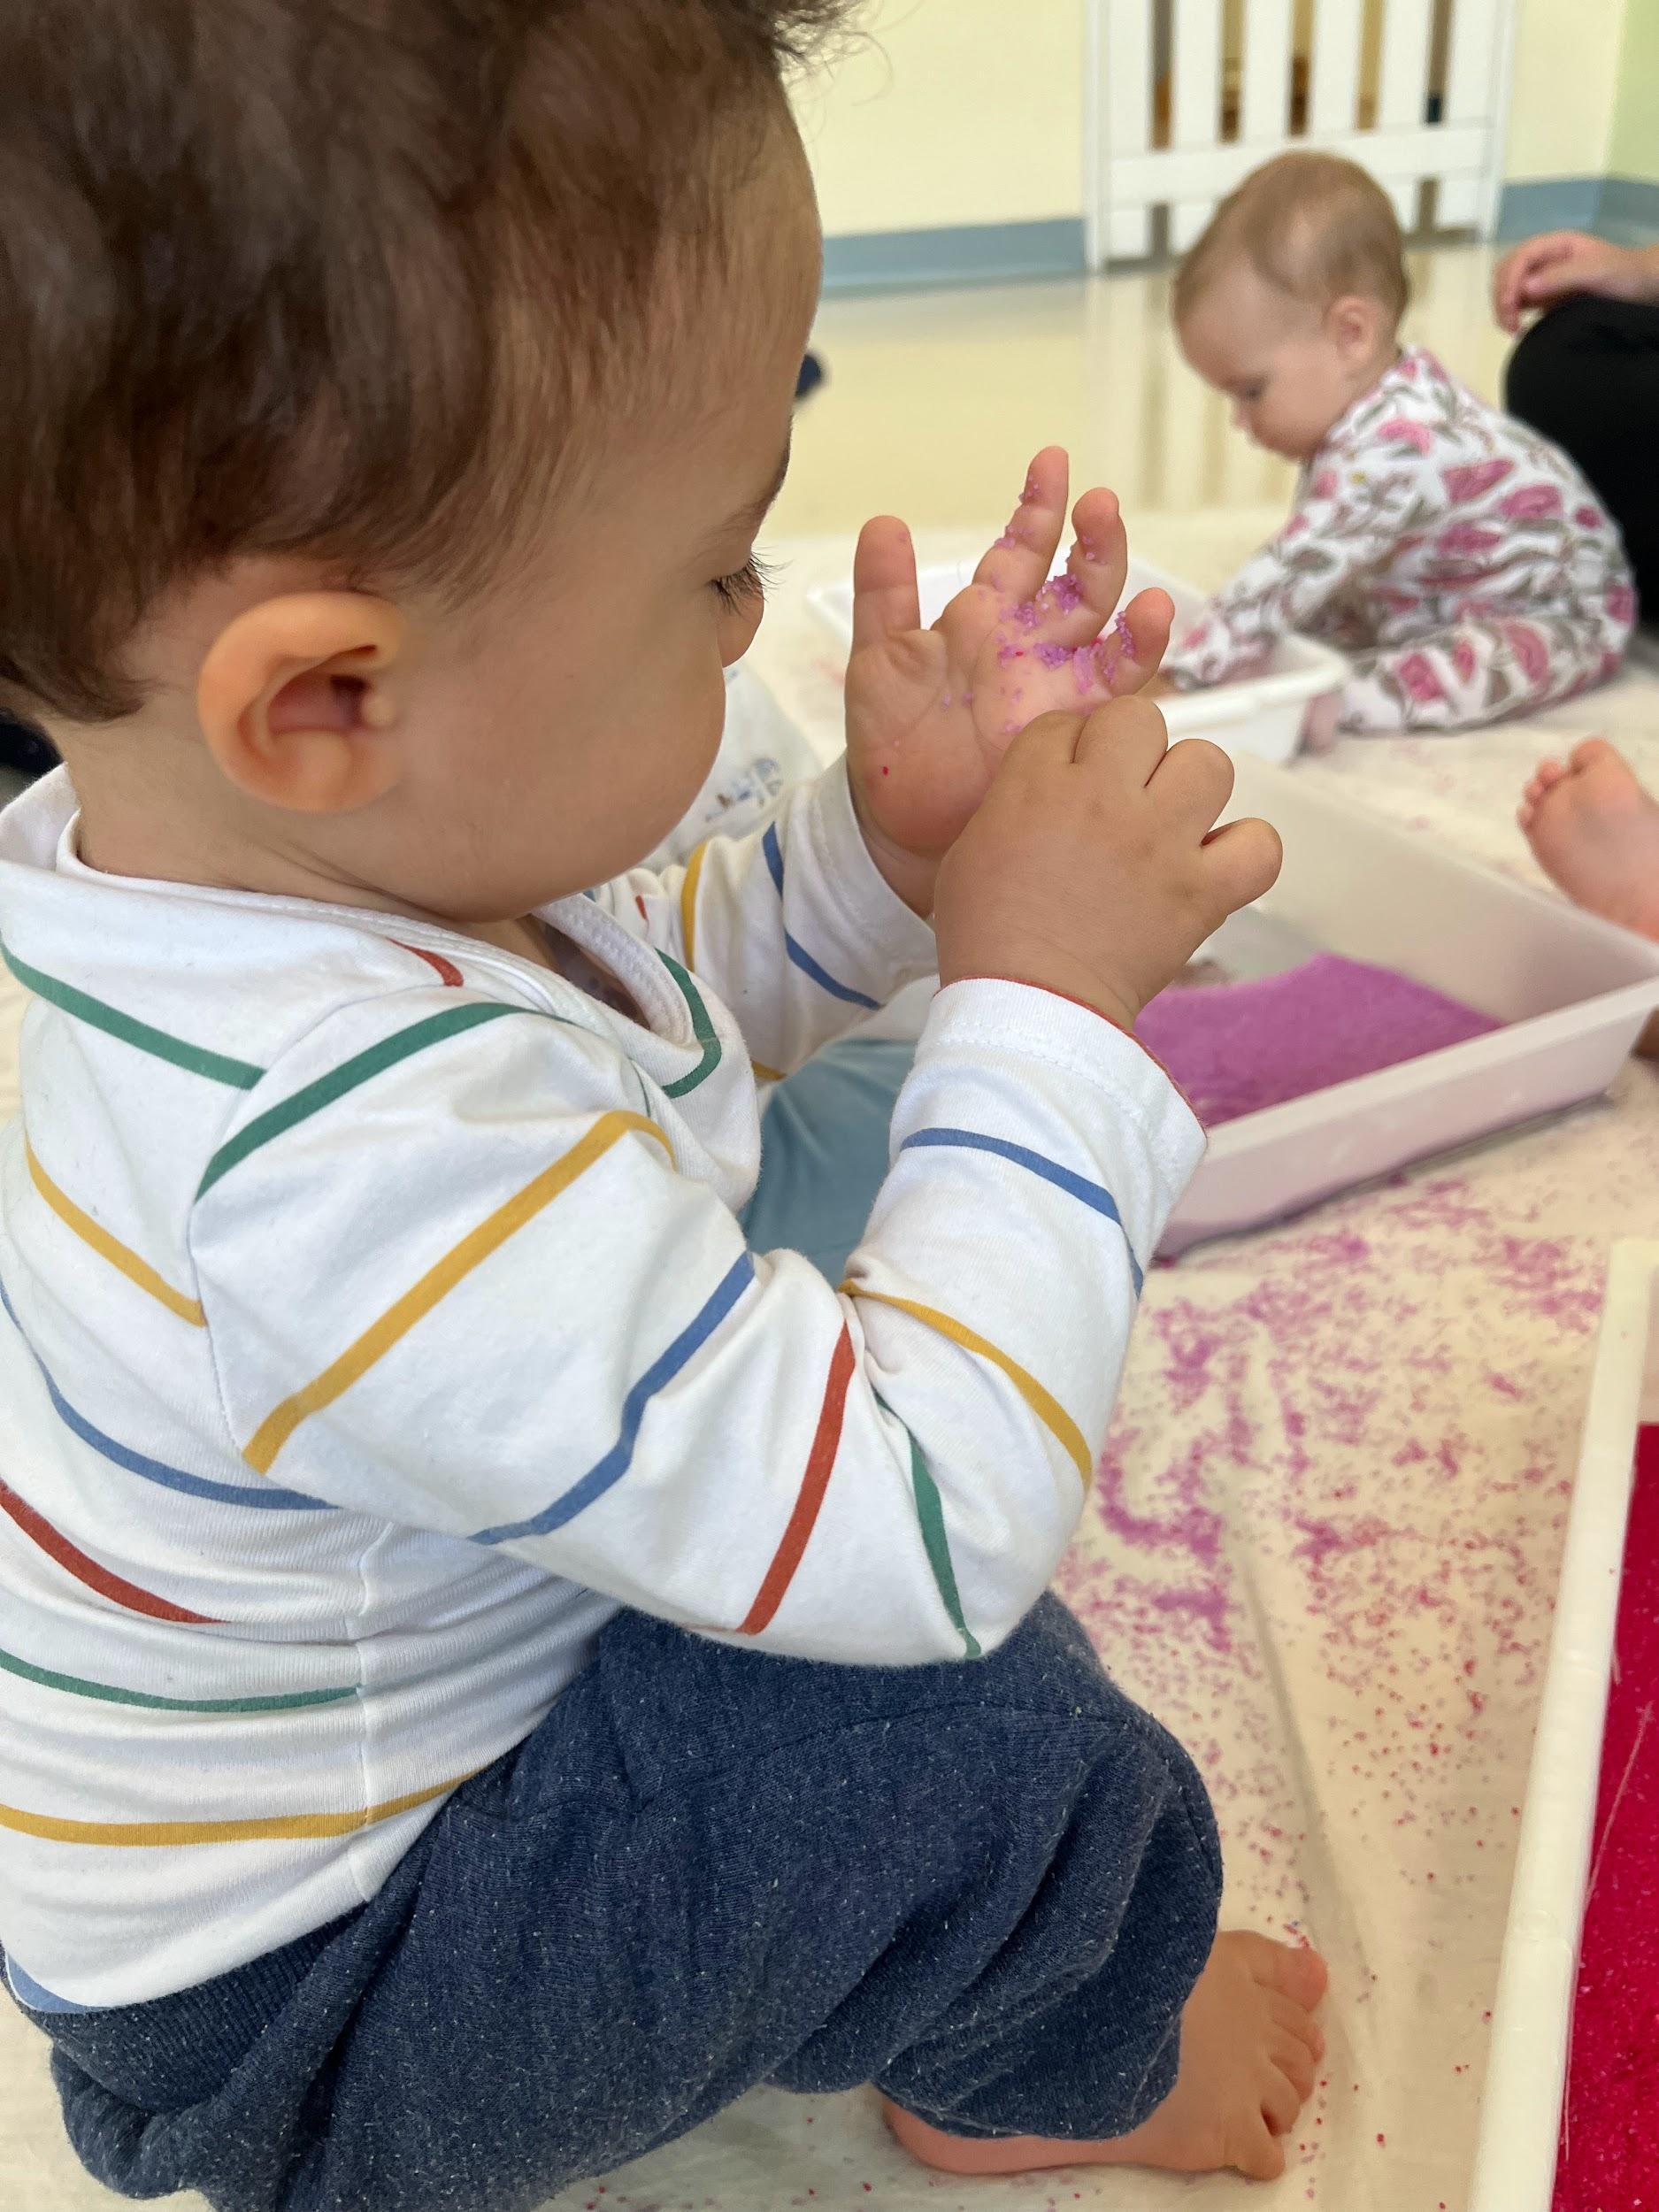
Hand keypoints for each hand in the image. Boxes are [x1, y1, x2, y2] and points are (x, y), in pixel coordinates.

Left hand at [844, 448, 1171, 913]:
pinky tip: (1150, 616)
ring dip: (1119, 581)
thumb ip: (883, 595)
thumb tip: (884, 520)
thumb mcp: (878, 663)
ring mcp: (1062, 685)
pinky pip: (1123, 686)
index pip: (1021, 550)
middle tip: (1095, 504)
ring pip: (1107, 621)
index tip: (1052, 462)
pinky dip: (1140, 647)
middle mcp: (1033, 645)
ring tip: (1122, 550)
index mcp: (986, 620)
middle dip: (1091, 537)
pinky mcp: (1082, 726)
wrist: (901, 832)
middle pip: (1078, 576)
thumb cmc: (889, 748)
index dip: (1038, 507)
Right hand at [933, 697, 1281, 1030]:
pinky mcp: (1200, 891)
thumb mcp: (971, 848)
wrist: (1026, 1006)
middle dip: (1130, 751)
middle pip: (1140, 719)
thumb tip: (1048, 786)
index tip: (1067, 786)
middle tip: (1121, 795)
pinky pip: (1258, 844)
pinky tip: (1214, 864)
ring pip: (1208, 763)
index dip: (1069, 752)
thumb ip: (1014, 801)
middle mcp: (1104, 800)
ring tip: (1171, 824)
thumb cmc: (987, 937)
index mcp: (1037, 785)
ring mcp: (1160, 843)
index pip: (1068, 723)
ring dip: (1191, 788)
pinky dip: (1245, 851)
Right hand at [1493, 231, 1658, 333]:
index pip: (1521, 256)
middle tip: (1510, 322)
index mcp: (1555, 245)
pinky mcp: (1543, 299)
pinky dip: (1510, 317)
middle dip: (1501, 296)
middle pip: (1506, 272)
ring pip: (1507, 289)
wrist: (1640, 289)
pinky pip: (1516, 305)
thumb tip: (1525, 287)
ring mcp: (1542, 280)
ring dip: (1502, 308)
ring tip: (1513, 329)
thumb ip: (1560, 276)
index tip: (1510, 303)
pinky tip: (1518, 329)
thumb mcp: (1595, 271)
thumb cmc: (1622, 274)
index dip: (1510, 278)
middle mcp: (1544, 260)